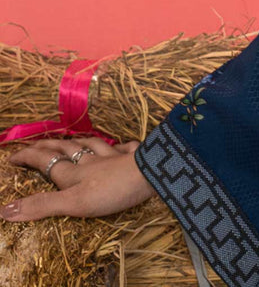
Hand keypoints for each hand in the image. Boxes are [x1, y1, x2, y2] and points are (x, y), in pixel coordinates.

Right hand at [1, 136, 154, 219]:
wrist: (152, 174)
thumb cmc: (111, 190)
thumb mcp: (73, 202)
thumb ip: (42, 204)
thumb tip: (5, 210)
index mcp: (74, 173)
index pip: (46, 161)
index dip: (28, 157)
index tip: (12, 156)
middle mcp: (91, 161)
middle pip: (65, 150)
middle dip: (48, 146)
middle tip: (36, 144)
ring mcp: (112, 158)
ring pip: (91, 146)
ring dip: (77, 142)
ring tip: (70, 140)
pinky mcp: (133, 158)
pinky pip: (122, 148)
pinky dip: (116, 146)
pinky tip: (119, 145)